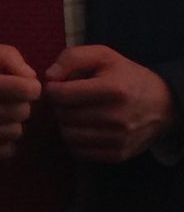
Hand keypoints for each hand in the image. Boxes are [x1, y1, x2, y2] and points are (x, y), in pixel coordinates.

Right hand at [0, 42, 40, 158]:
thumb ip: (5, 56)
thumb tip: (30, 76)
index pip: (26, 89)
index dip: (31, 85)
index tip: (21, 84)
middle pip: (24, 111)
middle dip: (20, 102)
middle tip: (6, 98)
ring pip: (17, 131)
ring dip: (12, 121)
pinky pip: (8, 150)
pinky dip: (5, 141)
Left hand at [45, 46, 177, 162]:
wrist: (160, 104)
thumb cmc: (125, 76)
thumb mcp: (103, 56)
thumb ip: (73, 58)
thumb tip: (49, 77)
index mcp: (112, 89)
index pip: (62, 95)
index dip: (52, 89)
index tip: (57, 86)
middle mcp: (116, 118)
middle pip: (63, 116)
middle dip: (58, 106)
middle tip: (65, 99)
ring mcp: (117, 139)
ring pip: (68, 136)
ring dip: (64, 124)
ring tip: (73, 113)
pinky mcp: (117, 155)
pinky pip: (79, 152)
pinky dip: (74, 140)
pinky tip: (82, 128)